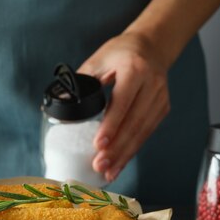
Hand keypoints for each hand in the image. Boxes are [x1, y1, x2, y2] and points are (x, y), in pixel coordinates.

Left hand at [78, 33, 170, 182]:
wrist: (152, 47)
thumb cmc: (120, 54)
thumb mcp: (98, 60)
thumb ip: (79, 80)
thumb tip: (57, 101)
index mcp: (135, 69)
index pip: (123, 102)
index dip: (111, 126)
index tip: (98, 145)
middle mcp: (152, 85)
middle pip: (134, 123)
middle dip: (116, 148)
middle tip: (99, 166)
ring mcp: (160, 99)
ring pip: (142, 133)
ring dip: (124, 155)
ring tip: (107, 172)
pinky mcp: (162, 110)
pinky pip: (146, 134)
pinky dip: (132, 151)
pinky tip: (119, 164)